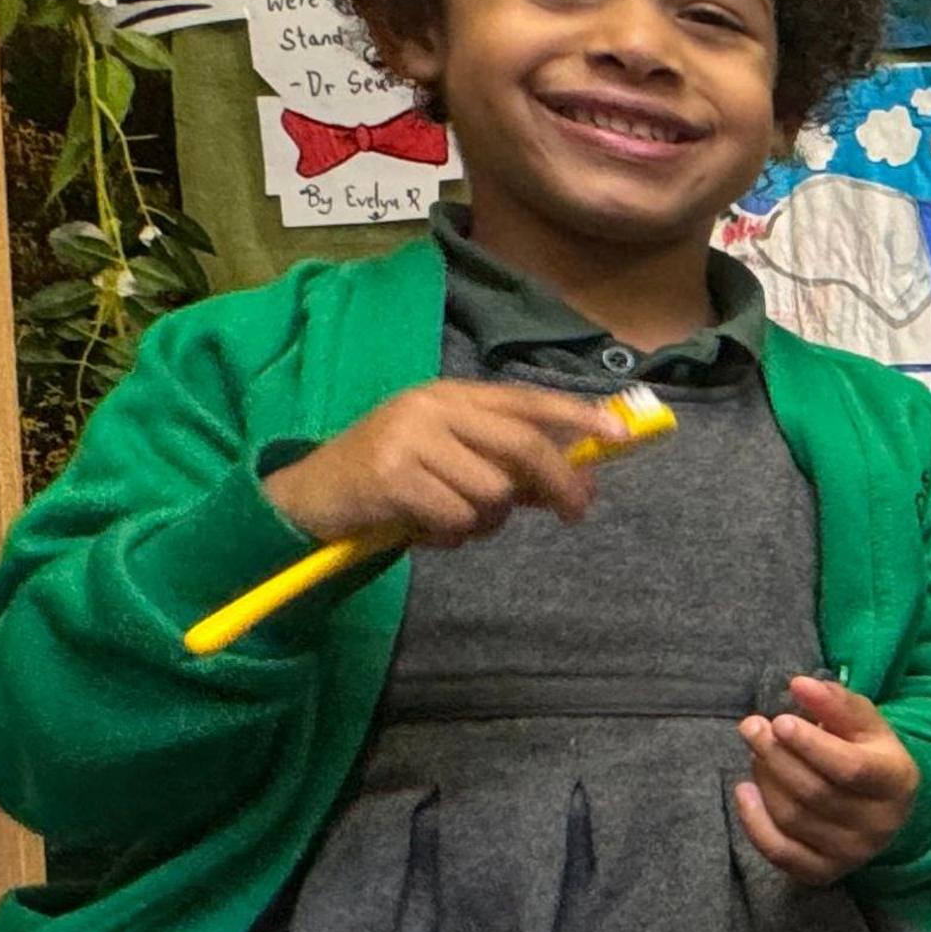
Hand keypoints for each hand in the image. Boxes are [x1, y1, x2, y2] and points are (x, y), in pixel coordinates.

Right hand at [260, 380, 634, 548]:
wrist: (309, 499)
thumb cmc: (391, 482)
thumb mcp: (450, 464)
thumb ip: (508, 468)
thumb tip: (575, 481)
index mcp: (450, 395)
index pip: (526, 400)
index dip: (577, 415)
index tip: (620, 436)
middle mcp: (431, 406)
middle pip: (522, 446)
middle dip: (558, 484)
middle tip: (575, 513)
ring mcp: (409, 437)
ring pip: (493, 491)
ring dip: (484, 520)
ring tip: (450, 521)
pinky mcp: (392, 474)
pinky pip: (457, 517)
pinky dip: (451, 536)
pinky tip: (422, 529)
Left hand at [731, 675, 919, 884]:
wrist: (883, 808)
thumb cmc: (870, 755)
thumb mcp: (865, 724)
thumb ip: (835, 702)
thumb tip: (799, 684)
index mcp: (896, 781)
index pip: (850, 768)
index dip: (811, 745)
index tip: (781, 721)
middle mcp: (878, 824)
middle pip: (815, 792)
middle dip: (776, 756)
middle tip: (753, 727)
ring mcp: (851, 853)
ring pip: (793, 818)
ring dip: (765, 780)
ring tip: (757, 753)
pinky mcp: (824, 872)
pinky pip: (779, 851)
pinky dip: (753, 821)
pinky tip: (744, 791)